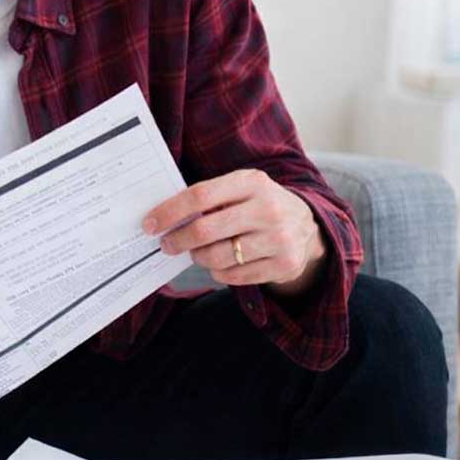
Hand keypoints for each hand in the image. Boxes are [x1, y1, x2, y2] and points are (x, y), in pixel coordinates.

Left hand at [141, 168, 325, 294]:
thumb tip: (164, 217)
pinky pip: (233, 276)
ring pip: (217, 257)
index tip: (150, 224)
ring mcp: (279, 239)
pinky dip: (218, 272)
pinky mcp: (284, 265)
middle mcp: (268, 209)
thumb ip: (209, 197)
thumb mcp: (241, 188)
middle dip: (177, 240)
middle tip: (166, 244)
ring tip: (197, 252)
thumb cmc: (259, 205)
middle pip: (205, 230)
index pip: (200, 195)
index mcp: (252, 182)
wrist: (309, 227)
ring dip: (198, 257)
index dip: (170, 211)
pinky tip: (220, 263)